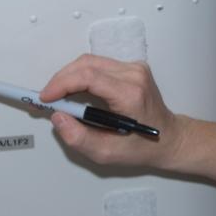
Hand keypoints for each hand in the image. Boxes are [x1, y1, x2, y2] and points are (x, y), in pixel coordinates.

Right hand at [39, 54, 182, 168]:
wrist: (170, 139)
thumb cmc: (142, 147)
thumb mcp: (107, 153)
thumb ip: (78, 138)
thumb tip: (57, 117)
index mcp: (131, 94)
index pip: (88, 77)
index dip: (61, 84)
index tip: (45, 98)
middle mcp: (134, 75)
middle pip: (87, 64)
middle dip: (61, 79)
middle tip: (47, 98)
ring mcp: (135, 69)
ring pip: (91, 62)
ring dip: (70, 77)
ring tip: (57, 96)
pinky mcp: (133, 69)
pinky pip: (100, 66)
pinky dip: (82, 76)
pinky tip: (74, 92)